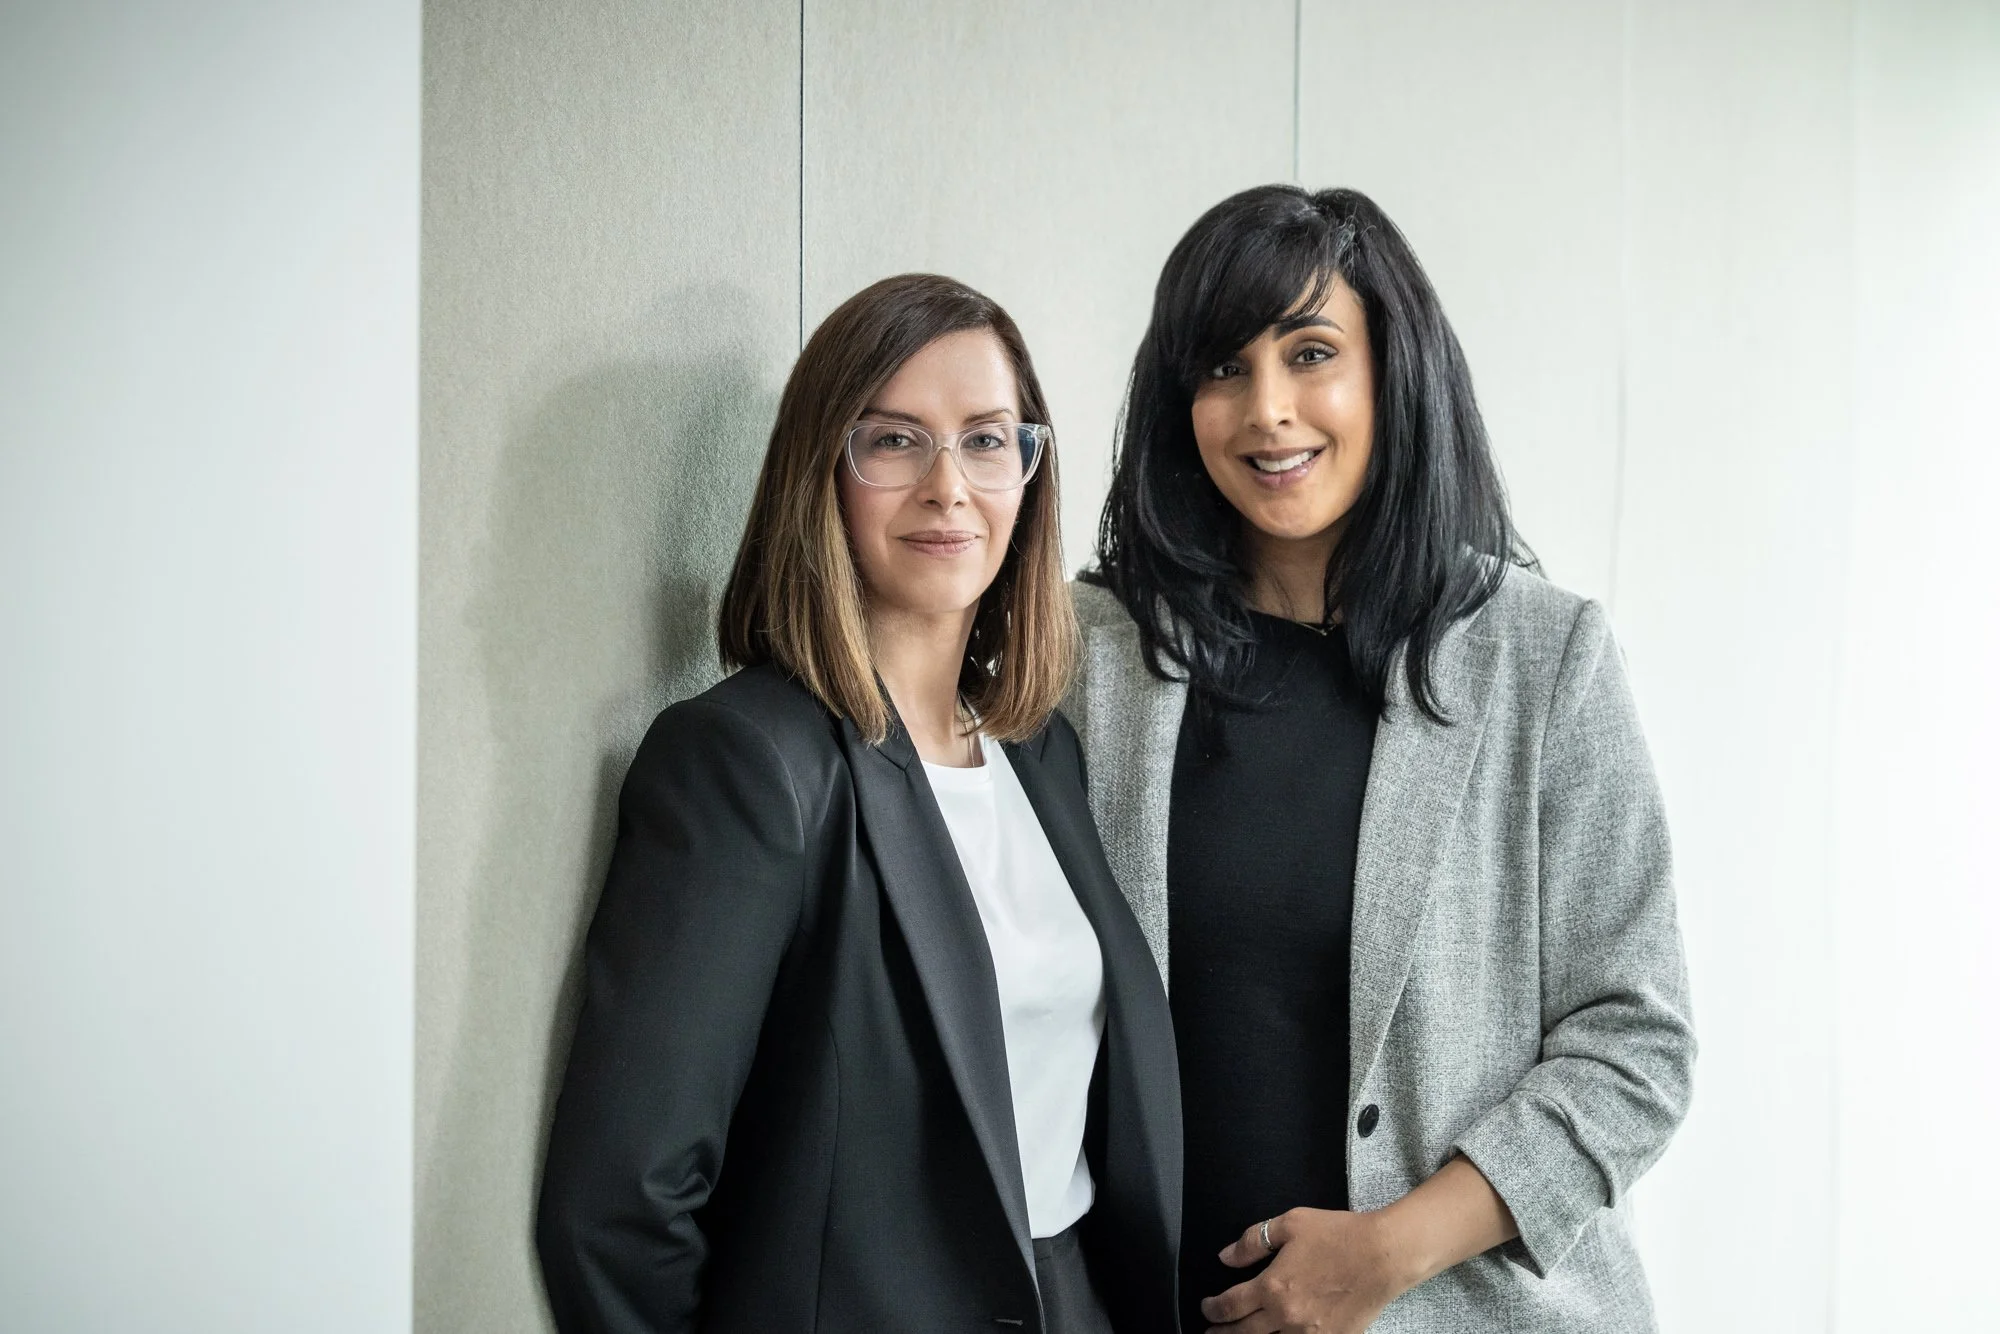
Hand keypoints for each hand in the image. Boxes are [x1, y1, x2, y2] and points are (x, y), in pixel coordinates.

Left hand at [1198, 1207, 1415, 1333]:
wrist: (1384, 1256)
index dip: (1212, 1309)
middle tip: (1210, 1332)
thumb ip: (1254, 1241)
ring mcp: (1310, 1333)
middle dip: (1222, 1333)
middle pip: (1243, 1333)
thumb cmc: (1339, 1235)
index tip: (1206, 1308)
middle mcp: (1287, 1316)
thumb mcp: (1291, 1224)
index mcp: (1273, 1287)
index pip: (1230, 1305)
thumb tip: (1226, 1257)